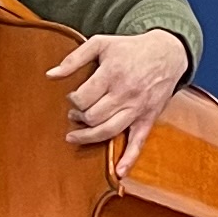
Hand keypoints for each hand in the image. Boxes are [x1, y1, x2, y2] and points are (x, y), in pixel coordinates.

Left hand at [51, 27, 189, 157]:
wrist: (167, 53)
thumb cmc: (130, 48)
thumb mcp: (101, 44)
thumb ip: (73, 58)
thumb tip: (50, 75)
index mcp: (112, 74)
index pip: (82, 98)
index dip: (72, 101)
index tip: (73, 98)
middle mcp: (125, 93)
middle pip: (93, 116)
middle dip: (78, 118)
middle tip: (74, 114)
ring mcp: (137, 108)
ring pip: (109, 131)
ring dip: (89, 137)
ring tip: (77, 134)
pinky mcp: (148, 118)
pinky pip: (139, 142)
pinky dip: (129, 159)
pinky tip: (119, 172)